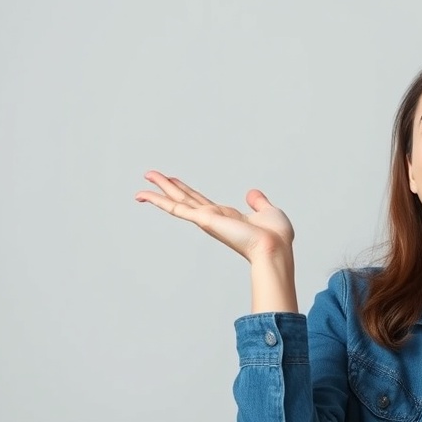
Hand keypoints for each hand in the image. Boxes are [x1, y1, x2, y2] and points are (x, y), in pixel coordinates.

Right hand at [135, 170, 293, 263]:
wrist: (275, 247)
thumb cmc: (275, 236)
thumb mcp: (268, 212)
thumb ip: (258, 202)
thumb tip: (252, 193)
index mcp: (226, 217)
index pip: (201, 201)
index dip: (186, 190)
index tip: (174, 181)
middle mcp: (213, 218)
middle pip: (185, 198)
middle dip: (168, 187)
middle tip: (151, 175)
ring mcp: (206, 219)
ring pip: (178, 201)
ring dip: (160, 188)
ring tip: (146, 176)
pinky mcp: (204, 220)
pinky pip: (177, 208)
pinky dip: (159, 200)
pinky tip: (146, 194)